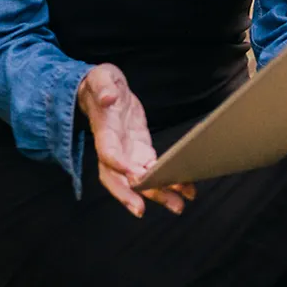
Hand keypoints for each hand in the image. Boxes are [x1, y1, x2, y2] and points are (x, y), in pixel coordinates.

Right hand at [77, 65, 194, 217]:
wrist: (105, 91)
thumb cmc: (101, 83)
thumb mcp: (102, 77)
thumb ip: (104, 86)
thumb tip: (108, 98)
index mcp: (104, 130)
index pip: (107, 152)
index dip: (118, 164)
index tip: (132, 174)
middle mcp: (114, 148)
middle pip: (117, 178)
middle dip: (130, 194)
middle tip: (143, 209)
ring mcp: (127, 153)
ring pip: (138, 180)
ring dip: (156, 194)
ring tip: (177, 206)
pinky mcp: (140, 152)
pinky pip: (152, 171)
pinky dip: (167, 181)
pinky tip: (185, 189)